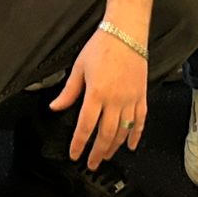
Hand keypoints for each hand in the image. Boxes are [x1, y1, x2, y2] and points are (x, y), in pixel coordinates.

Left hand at [50, 22, 150, 168]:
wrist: (126, 32)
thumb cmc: (101, 46)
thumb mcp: (79, 68)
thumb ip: (69, 91)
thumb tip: (56, 107)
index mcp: (96, 93)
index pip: (85, 126)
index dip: (79, 143)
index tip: (75, 154)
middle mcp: (115, 100)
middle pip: (106, 134)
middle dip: (98, 152)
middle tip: (92, 163)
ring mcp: (130, 99)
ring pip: (123, 131)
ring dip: (114, 146)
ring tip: (107, 156)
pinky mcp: (141, 95)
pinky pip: (140, 120)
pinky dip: (136, 134)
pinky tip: (131, 145)